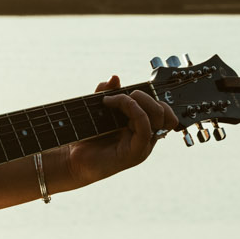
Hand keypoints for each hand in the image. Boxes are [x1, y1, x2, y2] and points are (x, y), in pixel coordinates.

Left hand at [52, 74, 179, 191]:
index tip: (130, 92)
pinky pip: (145, 128)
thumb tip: (115, 78)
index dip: (153, 97)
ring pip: (159, 117)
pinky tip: (120, 105)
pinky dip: (135, 111)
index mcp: (143, 128)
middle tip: (123, 95)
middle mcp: (146, 138)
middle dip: (146, 96)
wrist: (74, 160)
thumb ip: (107, 93)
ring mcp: (142, 146)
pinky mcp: (134, 154)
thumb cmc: (87, 137)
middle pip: (165, 113)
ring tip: (118, 99)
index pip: (164, 111)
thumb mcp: (98, 109)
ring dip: (141, 100)